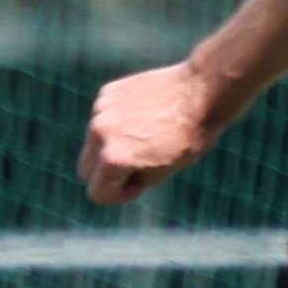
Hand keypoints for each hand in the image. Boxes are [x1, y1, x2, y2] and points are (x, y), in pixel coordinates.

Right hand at [82, 62, 221, 205]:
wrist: (201, 92)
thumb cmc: (188, 139)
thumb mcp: (159, 174)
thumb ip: (128, 180)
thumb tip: (108, 180)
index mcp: (113, 159)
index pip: (97, 193)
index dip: (120, 194)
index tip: (141, 182)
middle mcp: (100, 133)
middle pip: (86, 169)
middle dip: (107, 173)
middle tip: (138, 164)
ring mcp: (101, 110)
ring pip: (94, 142)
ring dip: (111, 145)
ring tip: (146, 135)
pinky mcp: (107, 93)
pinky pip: (102, 118)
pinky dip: (117, 122)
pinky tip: (143, 115)